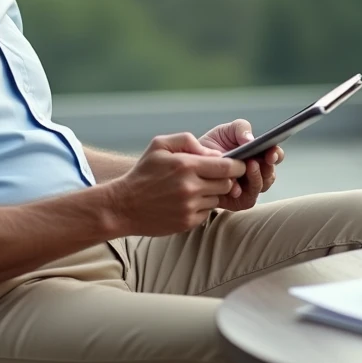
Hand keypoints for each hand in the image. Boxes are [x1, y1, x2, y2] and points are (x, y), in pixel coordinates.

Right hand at [106, 133, 245, 235]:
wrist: (124, 205)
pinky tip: (185, 202)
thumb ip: (188, 140)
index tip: (237, 164)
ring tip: (193, 189)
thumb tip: (214, 154)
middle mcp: (190, 187)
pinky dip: (201, 207)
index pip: (228, 166)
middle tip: (212, 176)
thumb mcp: (159, 145)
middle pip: (227, 183)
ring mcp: (189, 207)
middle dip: (224, 179)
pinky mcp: (187, 222)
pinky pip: (207, 212)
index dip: (237, 165)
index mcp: (186, 165)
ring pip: (217, 198)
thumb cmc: (143, 173)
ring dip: (211, 193)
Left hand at [199, 119, 282, 211]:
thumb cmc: (212, 146)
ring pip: (261, 187)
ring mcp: (248, 187)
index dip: (276, 154)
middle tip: (257, 160)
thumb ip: (241, 128)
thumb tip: (250, 139)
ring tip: (248, 167)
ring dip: (256, 178)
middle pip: (270, 173)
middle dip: (267, 168)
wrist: (191, 162)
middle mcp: (256, 172)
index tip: (271, 152)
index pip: (274, 156)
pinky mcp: (238, 201)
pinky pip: (246, 199)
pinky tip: (234, 185)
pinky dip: (242, 192)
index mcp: (258, 155)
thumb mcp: (226, 130)